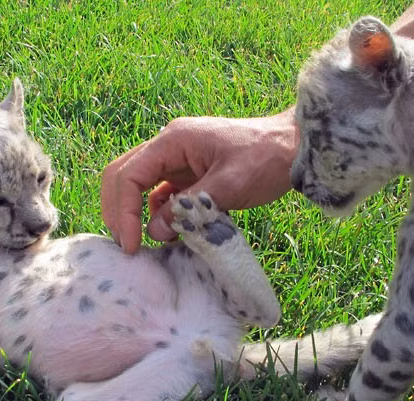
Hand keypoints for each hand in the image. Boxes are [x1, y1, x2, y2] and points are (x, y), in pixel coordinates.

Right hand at [101, 109, 296, 253]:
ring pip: (140, 187)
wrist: (294, 147)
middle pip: (123, 177)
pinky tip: (169, 236)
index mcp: (172, 141)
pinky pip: (163, 196)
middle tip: (126, 246)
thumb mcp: (228, 185)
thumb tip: (155, 231)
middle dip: (119, 212)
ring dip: (135, 215)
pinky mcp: (190, 175)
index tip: (131, 244)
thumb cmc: (265, 159)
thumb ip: (189, 208)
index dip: (123, 211)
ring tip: (143, 246)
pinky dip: (160, 216)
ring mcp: (178, 160)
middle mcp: (169, 147)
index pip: (128, 176)